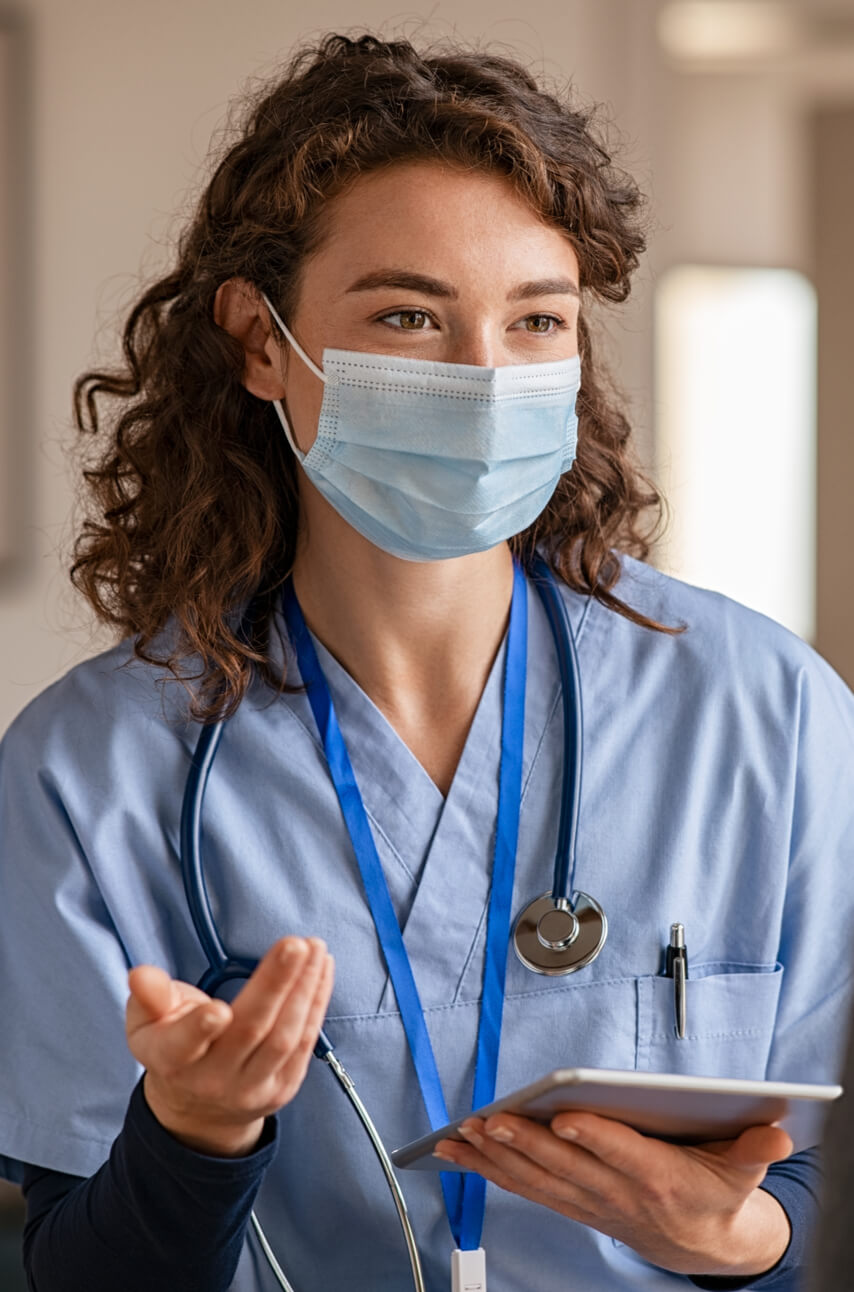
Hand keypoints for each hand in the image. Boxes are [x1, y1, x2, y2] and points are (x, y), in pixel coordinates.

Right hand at [126, 937, 333, 1157]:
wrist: (200, 1106)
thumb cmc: (174, 1047)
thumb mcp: (147, 1022)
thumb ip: (149, 996)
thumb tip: (140, 975)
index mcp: (173, 1060)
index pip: (184, 1046)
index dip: (200, 1029)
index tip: (219, 1008)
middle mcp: (214, 1079)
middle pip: (250, 1030)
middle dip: (276, 984)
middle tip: (294, 946)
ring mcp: (252, 1087)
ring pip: (284, 1037)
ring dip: (304, 989)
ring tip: (314, 949)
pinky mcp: (283, 1087)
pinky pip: (305, 1042)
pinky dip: (316, 1003)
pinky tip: (321, 971)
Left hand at [435, 1112, 792, 1278]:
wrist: (701, 1243)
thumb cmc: (715, 1192)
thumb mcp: (744, 1170)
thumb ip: (755, 1148)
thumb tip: (776, 1132)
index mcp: (658, 1176)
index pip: (621, 1153)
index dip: (593, 1136)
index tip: (565, 1116)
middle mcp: (617, 1191)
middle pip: (567, 1165)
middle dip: (526, 1144)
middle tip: (492, 1121)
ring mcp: (590, 1200)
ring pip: (537, 1178)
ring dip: (496, 1158)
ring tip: (463, 1135)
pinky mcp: (572, 1201)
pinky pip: (525, 1187)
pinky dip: (490, 1171)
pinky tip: (461, 1153)